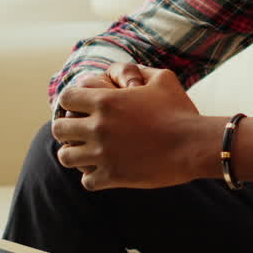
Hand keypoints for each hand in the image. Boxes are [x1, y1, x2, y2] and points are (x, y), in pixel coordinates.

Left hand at [52, 65, 216, 190]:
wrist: (194, 145)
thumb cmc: (180, 110)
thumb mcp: (163, 79)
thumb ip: (139, 72)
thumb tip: (126, 74)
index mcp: (105, 101)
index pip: (65, 99)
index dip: (71, 102)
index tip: (80, 109)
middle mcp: (98, 127)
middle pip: (58, 129)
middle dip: (66, 130)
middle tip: (79, 133)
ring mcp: (103, 153)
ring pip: (66, 157)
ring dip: (75, 154)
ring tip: (88, 154)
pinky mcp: (113, 176)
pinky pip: (86, 180)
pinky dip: (92, 176)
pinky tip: (105, 171)